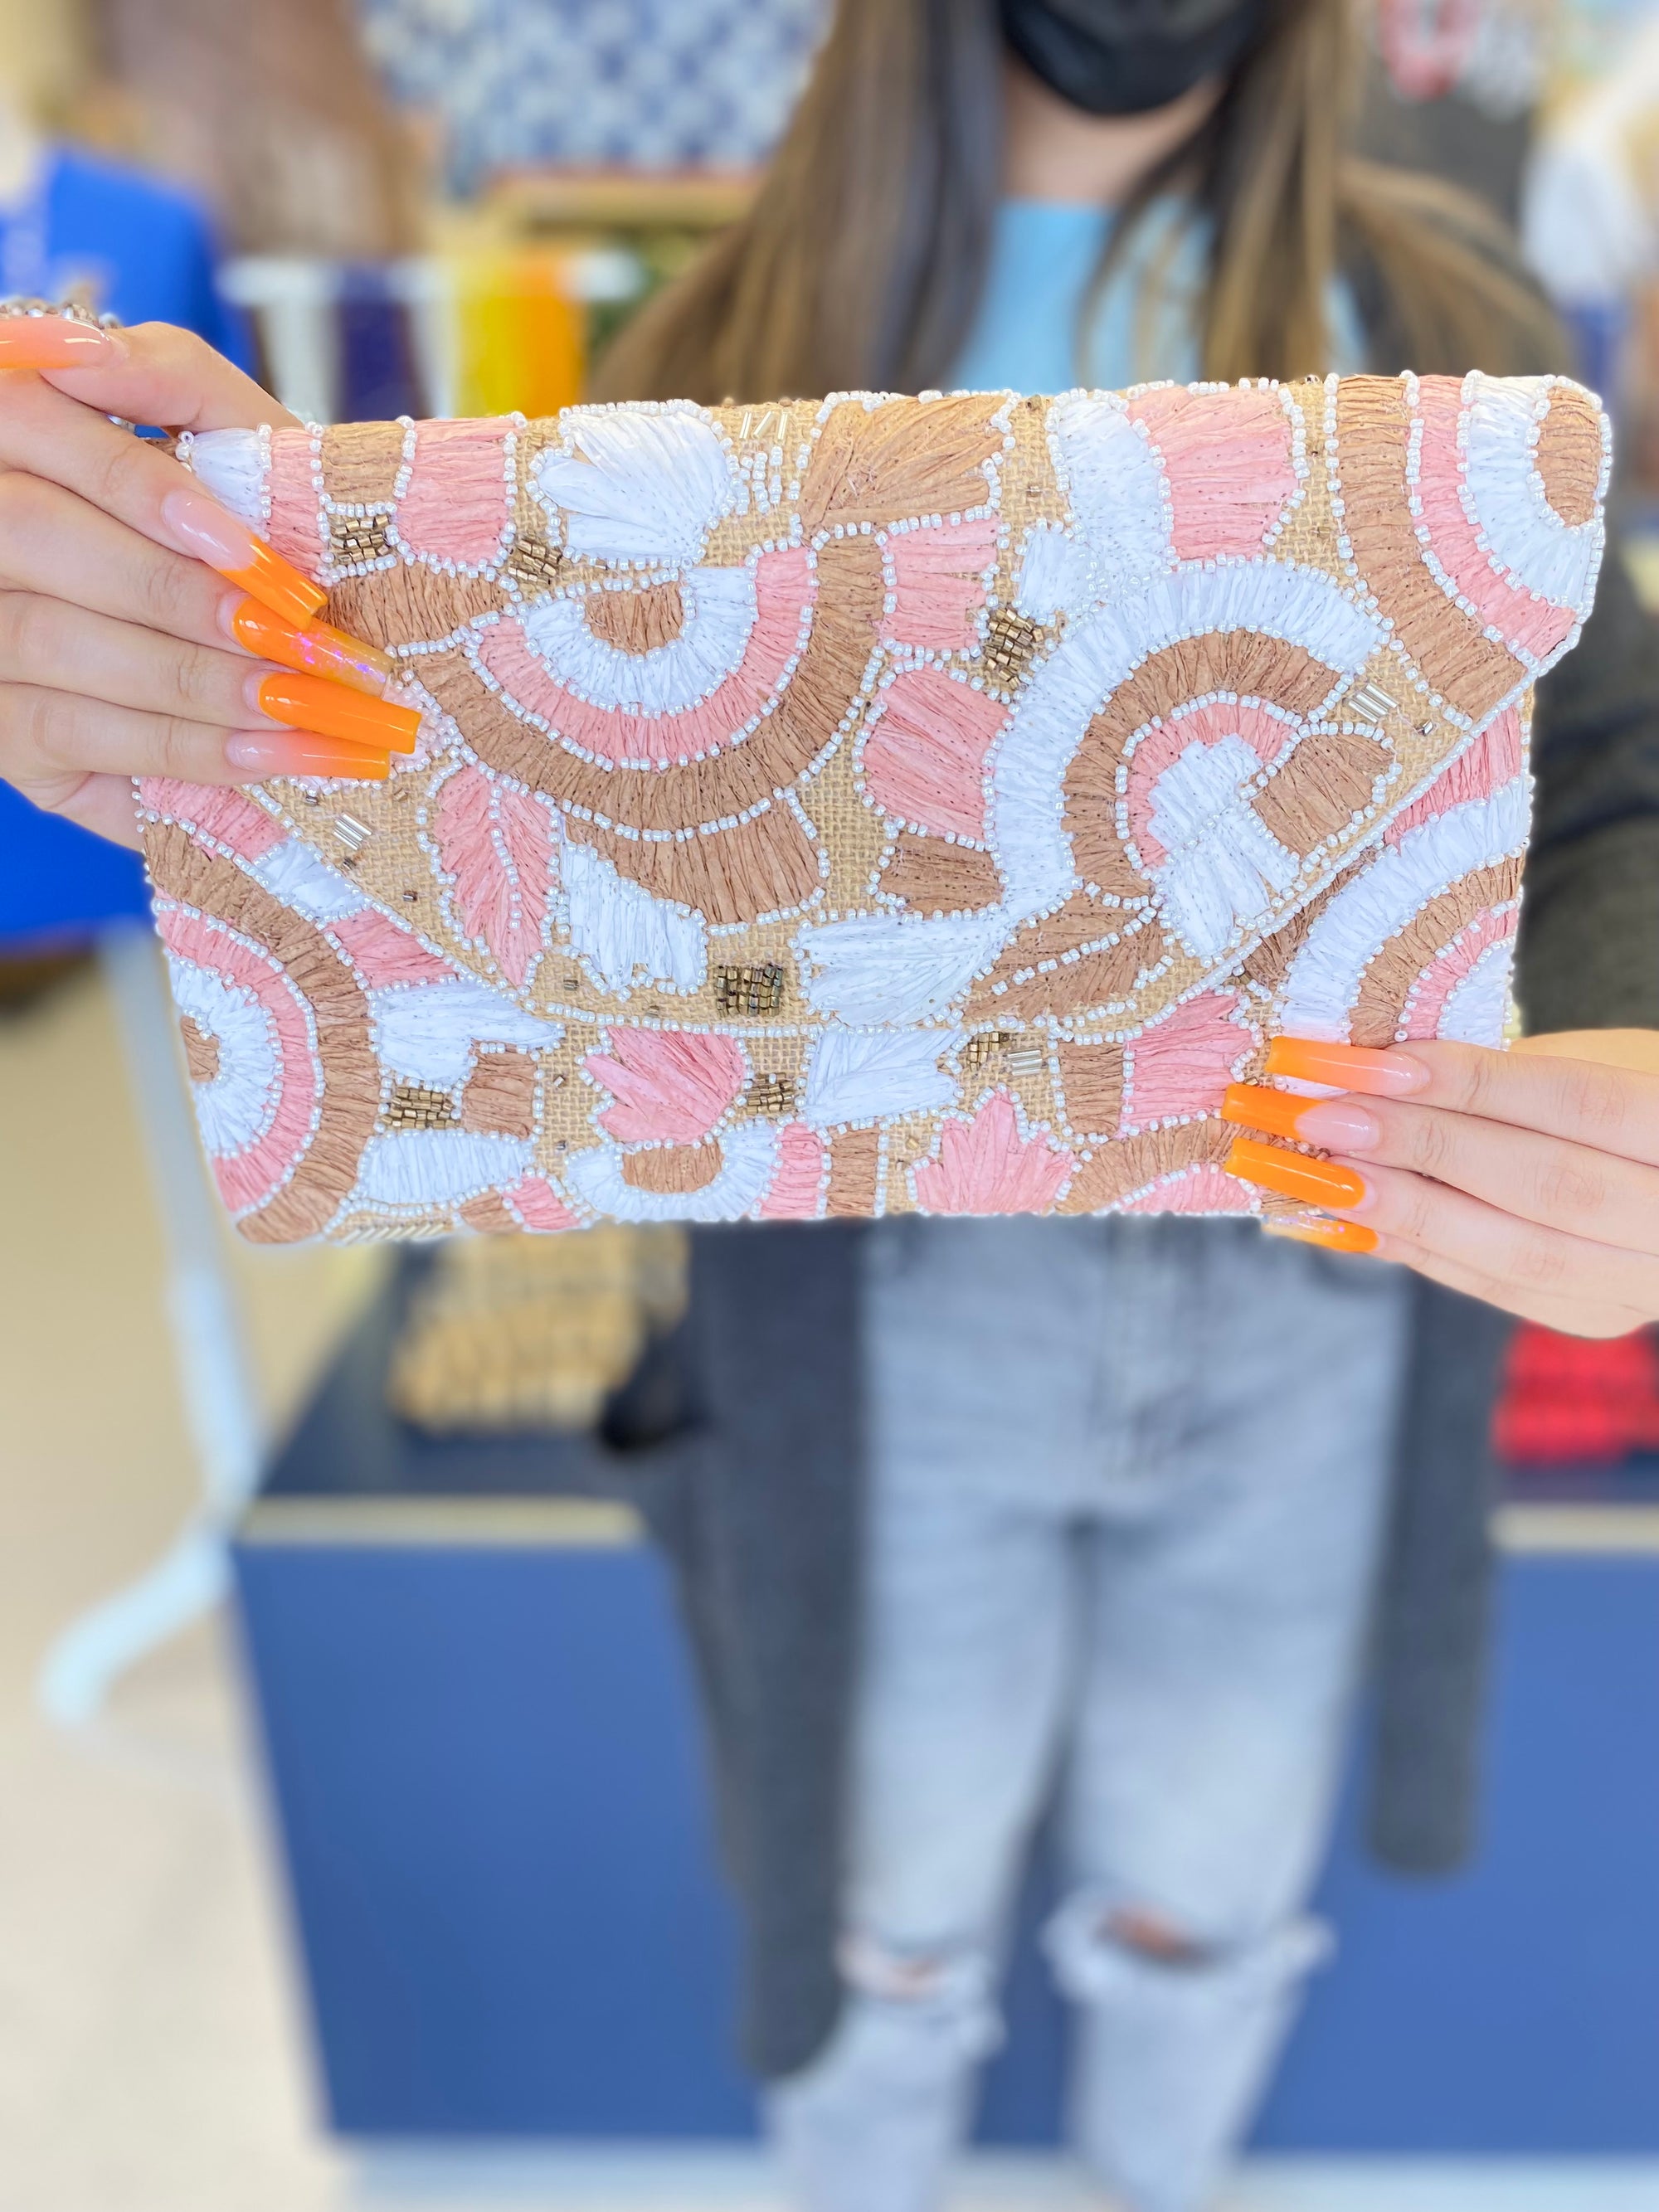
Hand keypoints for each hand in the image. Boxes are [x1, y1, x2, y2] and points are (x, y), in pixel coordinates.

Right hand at [0, 316, 414, 849]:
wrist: (273, 629)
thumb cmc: (248, 508)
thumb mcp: (228, 428)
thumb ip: (169, 374)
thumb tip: (88, 350)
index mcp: (13, 432)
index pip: (37, 427)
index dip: (140, 487)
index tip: (251, 551)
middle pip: (34, 539)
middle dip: (178, 597)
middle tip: (301, 642)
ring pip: (52, 644)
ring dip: (197, 683)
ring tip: (312, 705)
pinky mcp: (2, 732)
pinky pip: (71, 735)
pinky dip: (184, 750)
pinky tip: (272, 758)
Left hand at [1221, 1031, 1658, 1337]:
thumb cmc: (1631, 1092)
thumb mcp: (1599, 1059)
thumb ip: (1505, 1071)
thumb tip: (1368, 1069)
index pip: (1576, 1101)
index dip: (1467, 1082)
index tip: (1362, 1063)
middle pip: (1543, 1185)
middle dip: (1418, 1147)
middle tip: (1313, 1116)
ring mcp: (1643, 1279)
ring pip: (1515, 1252)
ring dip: (1398, 1207)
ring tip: (1307, 1170)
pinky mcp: (1593, 1313)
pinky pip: (1489, 1285)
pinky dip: (1408, 1247)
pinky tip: (1332, 1217)